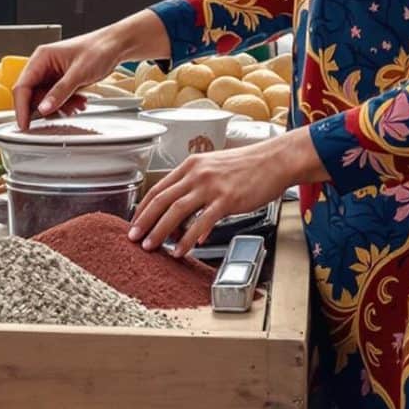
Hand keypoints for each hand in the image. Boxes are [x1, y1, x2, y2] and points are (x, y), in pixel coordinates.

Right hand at [11, 29, 135, 126]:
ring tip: (77, 104)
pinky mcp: (61, 80)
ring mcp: (52, 73)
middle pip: (33, 95)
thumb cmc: (99, 49)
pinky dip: (67, 104)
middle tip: (61, 113)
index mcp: (41, 57)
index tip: (24, 125)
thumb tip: (43, 108)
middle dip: (47, 107)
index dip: (21, 108)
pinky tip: (79, 102)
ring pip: (46, 99)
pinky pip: (56, 98)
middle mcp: (43, 65)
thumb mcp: (78, 73)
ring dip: (60, 106)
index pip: (22, 86)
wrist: (116, 46)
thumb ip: (60, 92)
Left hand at [130, 129, 323, 257]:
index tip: (135, 222)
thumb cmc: (247, 166)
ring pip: (176, 211)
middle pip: (161, 199)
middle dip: (144, 221)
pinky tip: (184, 248)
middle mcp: (197, 173)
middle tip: (134, 238)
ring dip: (161, 231)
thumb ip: (196, 187)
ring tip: (152, 246)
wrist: (274, 160)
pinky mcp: (227, 199)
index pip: (158, 188)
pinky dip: (189, 237)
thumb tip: (183, 214)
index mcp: (191, 166)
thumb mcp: (214, 169)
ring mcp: (211, 186)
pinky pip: (202, 221)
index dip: (143, 208)